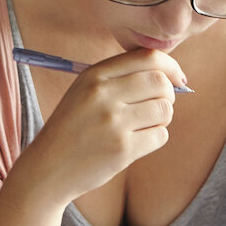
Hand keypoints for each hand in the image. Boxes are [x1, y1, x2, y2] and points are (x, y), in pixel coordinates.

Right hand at [27, 48, 183, 203]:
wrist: (48, 168)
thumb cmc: (74, 128)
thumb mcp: (85, 92)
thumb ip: (121, 78)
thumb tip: (171, 76)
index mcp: (94, 75)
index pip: (147, 58)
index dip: (170, 66)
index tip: (177, 78)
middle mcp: (103, 95)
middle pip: (160, 82)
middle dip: (169, 94)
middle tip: (159, 105)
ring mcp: (113, 122)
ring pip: (165, 110)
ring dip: (162, 118)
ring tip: (144, 125)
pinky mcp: (122, 149)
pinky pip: (160, 135)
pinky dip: (155, 138)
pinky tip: (136, 142)